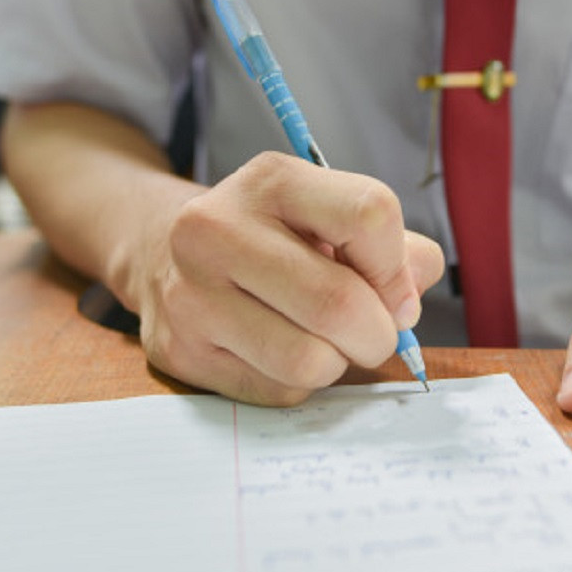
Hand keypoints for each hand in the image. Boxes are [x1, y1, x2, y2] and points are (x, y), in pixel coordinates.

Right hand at [128, 152, 443, 405]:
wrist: (165, 252)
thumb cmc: (274, 239)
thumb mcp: (331, 217)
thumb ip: (397, 252)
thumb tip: (405, 307)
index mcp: (271, 181)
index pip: (370, 214)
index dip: (397, 268)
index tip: (391, 290)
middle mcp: (217, 229)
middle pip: (339, 302)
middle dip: (377, 333)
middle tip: (371, 333)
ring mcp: (190, 293)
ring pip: (308, 360)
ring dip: (336, 363)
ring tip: (323, 342)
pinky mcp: (179, 350)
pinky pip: (276, 390)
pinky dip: (298, 383)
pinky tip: (280, 352)